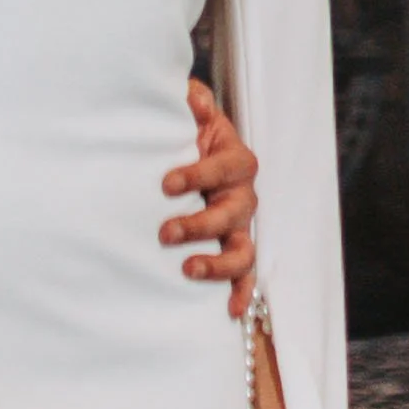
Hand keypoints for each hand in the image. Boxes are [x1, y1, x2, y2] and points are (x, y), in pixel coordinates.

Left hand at [162, 77, 257, 317]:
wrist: (186, 154)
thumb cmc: (185, 133)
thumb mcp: (186, 111)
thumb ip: (191, 101)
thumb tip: (192, 98)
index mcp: (234, 158)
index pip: (226, 166)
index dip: (199, 175)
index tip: (166, 183)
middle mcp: (242, 194)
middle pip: (234, 212)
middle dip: (200, 225)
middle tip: (166, 232)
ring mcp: (239, 225)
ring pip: (242, 249)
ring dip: (218, 263)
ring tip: (188, 270)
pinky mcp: (229, 248)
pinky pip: (243, 274)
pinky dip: (239, 292)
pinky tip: (228, 310)